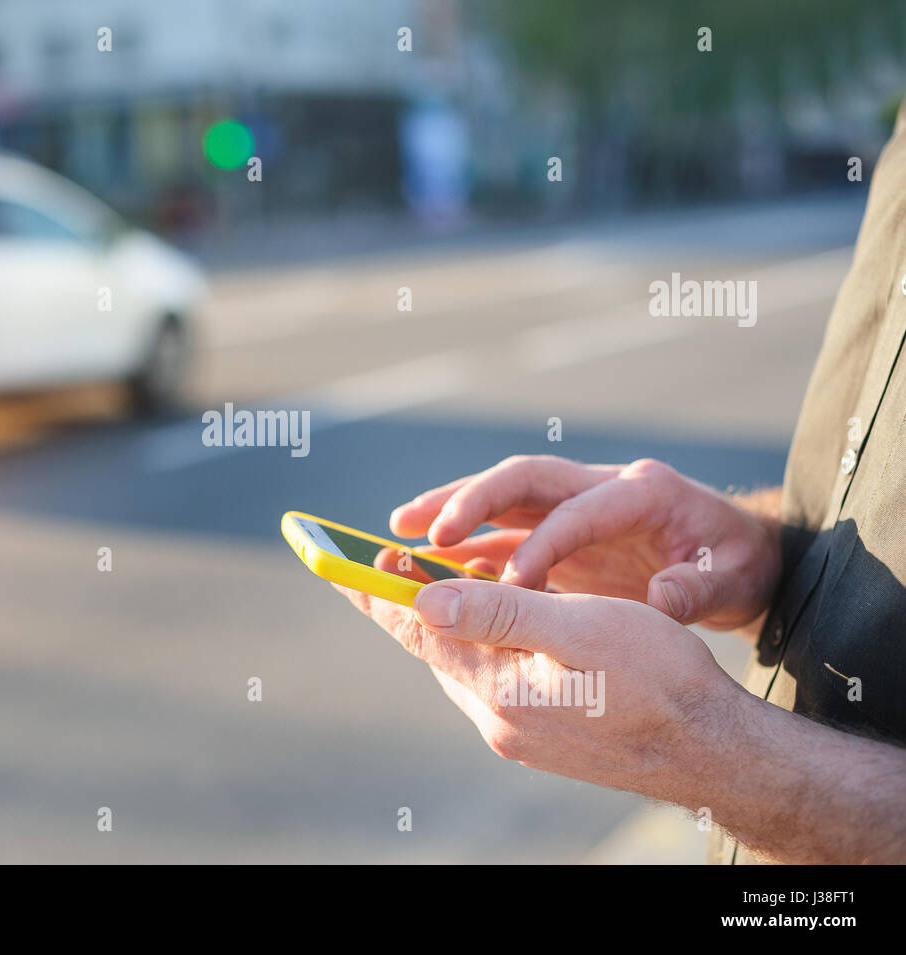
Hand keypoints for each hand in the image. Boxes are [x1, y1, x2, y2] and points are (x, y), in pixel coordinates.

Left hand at [339, 577, 745, 796]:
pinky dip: (483, 644)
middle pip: (434, 646)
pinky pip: (493, 679)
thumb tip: (423, 596)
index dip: (377, 591)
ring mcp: (517, 732)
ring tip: (438, 578)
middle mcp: (496, 717)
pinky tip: (495, 623)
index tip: (339, 562)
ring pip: (464, 662)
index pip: (417, 631)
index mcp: (497, 689)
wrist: (713, 751)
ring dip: (449, 621)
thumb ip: (499, 613)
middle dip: (409, 599)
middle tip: (387, 557)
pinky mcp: (539, 735)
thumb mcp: (579, 629)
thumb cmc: (658, 680)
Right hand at [390, 456, 780, 629]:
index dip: (543, 544)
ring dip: (451, 511)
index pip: (579, 510)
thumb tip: (660, 599)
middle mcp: (599, 485)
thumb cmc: (737, 565)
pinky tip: (429, 565)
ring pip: (502, 498)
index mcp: (642, 491)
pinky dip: (467, 545)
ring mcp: (574, 503)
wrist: (738, 556)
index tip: (512, 586)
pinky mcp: (559, 529)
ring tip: (398, 532)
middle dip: (469, 500)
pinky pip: (503, 530)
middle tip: (420, 528)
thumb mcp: (731, 579)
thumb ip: (696, 589)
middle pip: (522, 479)